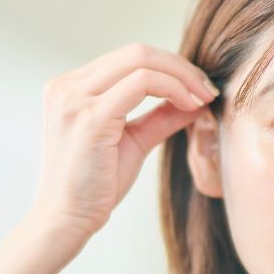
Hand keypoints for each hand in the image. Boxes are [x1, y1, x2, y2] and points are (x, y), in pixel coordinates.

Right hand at [31, 43, 218, 242]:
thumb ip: (159, 117)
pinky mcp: (90, 116)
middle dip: (180, 67)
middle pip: (136, 52)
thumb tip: (195, 100)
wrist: (66, 221)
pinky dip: (173, 88)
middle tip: (208, 90)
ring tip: (203, 98)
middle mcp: (66, 86)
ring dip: (181, 76)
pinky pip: (143, 82)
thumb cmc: (94, 187)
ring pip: (141, 60)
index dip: (169, 68)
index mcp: (70, 88)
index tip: (198, 89)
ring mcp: (75, 98)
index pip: (127, 58)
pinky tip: (190, 106)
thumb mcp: (132, 142)